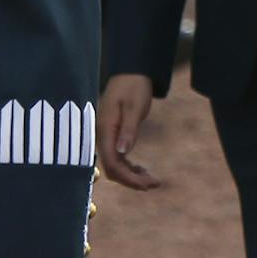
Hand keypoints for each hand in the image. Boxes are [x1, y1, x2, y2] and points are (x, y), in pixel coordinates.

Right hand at [96, 74, 160, 189]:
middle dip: (131, 180)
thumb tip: (123, 153)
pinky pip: (118, 157)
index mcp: (105, 130)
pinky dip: (130, 166)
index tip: (146, 184)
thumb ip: (129, 130)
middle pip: (113, 168)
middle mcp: (102, 136)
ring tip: (151, 181)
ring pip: (115, 164)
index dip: (128, 178)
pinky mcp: (113, 135)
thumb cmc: (133, 87)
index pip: (112, 163)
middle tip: (154, 185)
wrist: (131, 73)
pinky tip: (142, 170)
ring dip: (131, 175)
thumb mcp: (135, 108)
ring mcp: (107, 136)